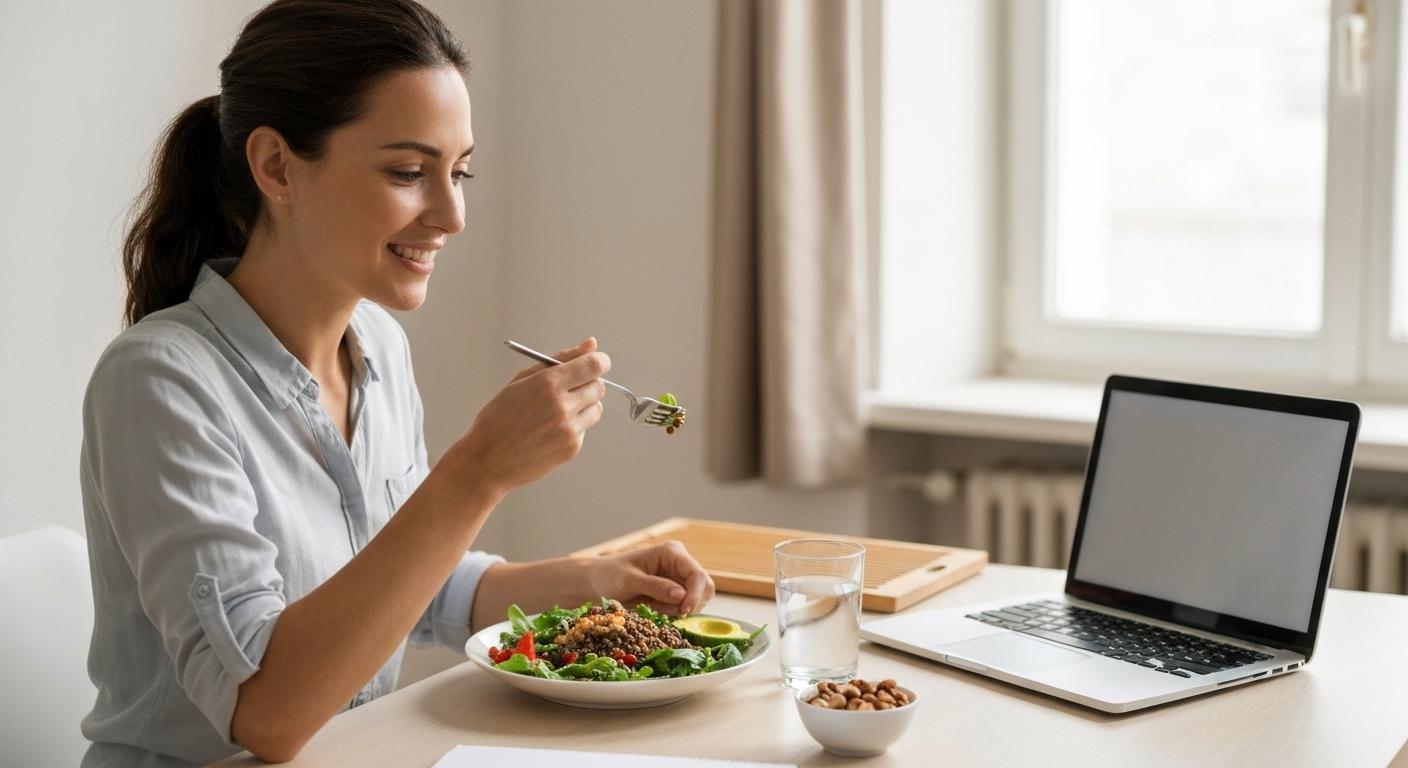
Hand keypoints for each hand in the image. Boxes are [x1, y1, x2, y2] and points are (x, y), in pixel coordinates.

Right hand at [447, 337, 608, 496]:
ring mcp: (569, 429)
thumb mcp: (522, 380)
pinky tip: (549, 431)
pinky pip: (585, 429)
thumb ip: (560, 359)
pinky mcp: (572, 448)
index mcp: (548, 384)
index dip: (599, 362)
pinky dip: (574, 427)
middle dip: (588, 384)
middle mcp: (562, 406)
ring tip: (556, 412)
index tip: (595, 363)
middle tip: (568, 389)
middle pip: (599, 386)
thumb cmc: (499, 418)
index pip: (594, 365)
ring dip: (584, 406)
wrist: (487, 460)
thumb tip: (591, 344)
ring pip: (596, 409)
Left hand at [587, 540, 715, 615]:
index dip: (695, 594)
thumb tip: (681, 595)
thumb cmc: (610, 575)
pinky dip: (673, 612)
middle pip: (705, 588)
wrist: (599, 582)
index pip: (697, 575)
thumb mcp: (628, 580)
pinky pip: (685, 607)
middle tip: (665, 610)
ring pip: (698, 600)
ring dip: (678, 609)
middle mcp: (681, 563)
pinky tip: (654, 607)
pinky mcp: (676, 592)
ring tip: (653, 606)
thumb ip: (655, 586)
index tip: (683, 611)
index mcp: (672, 553)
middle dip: (689, 603)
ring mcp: (680, 578)